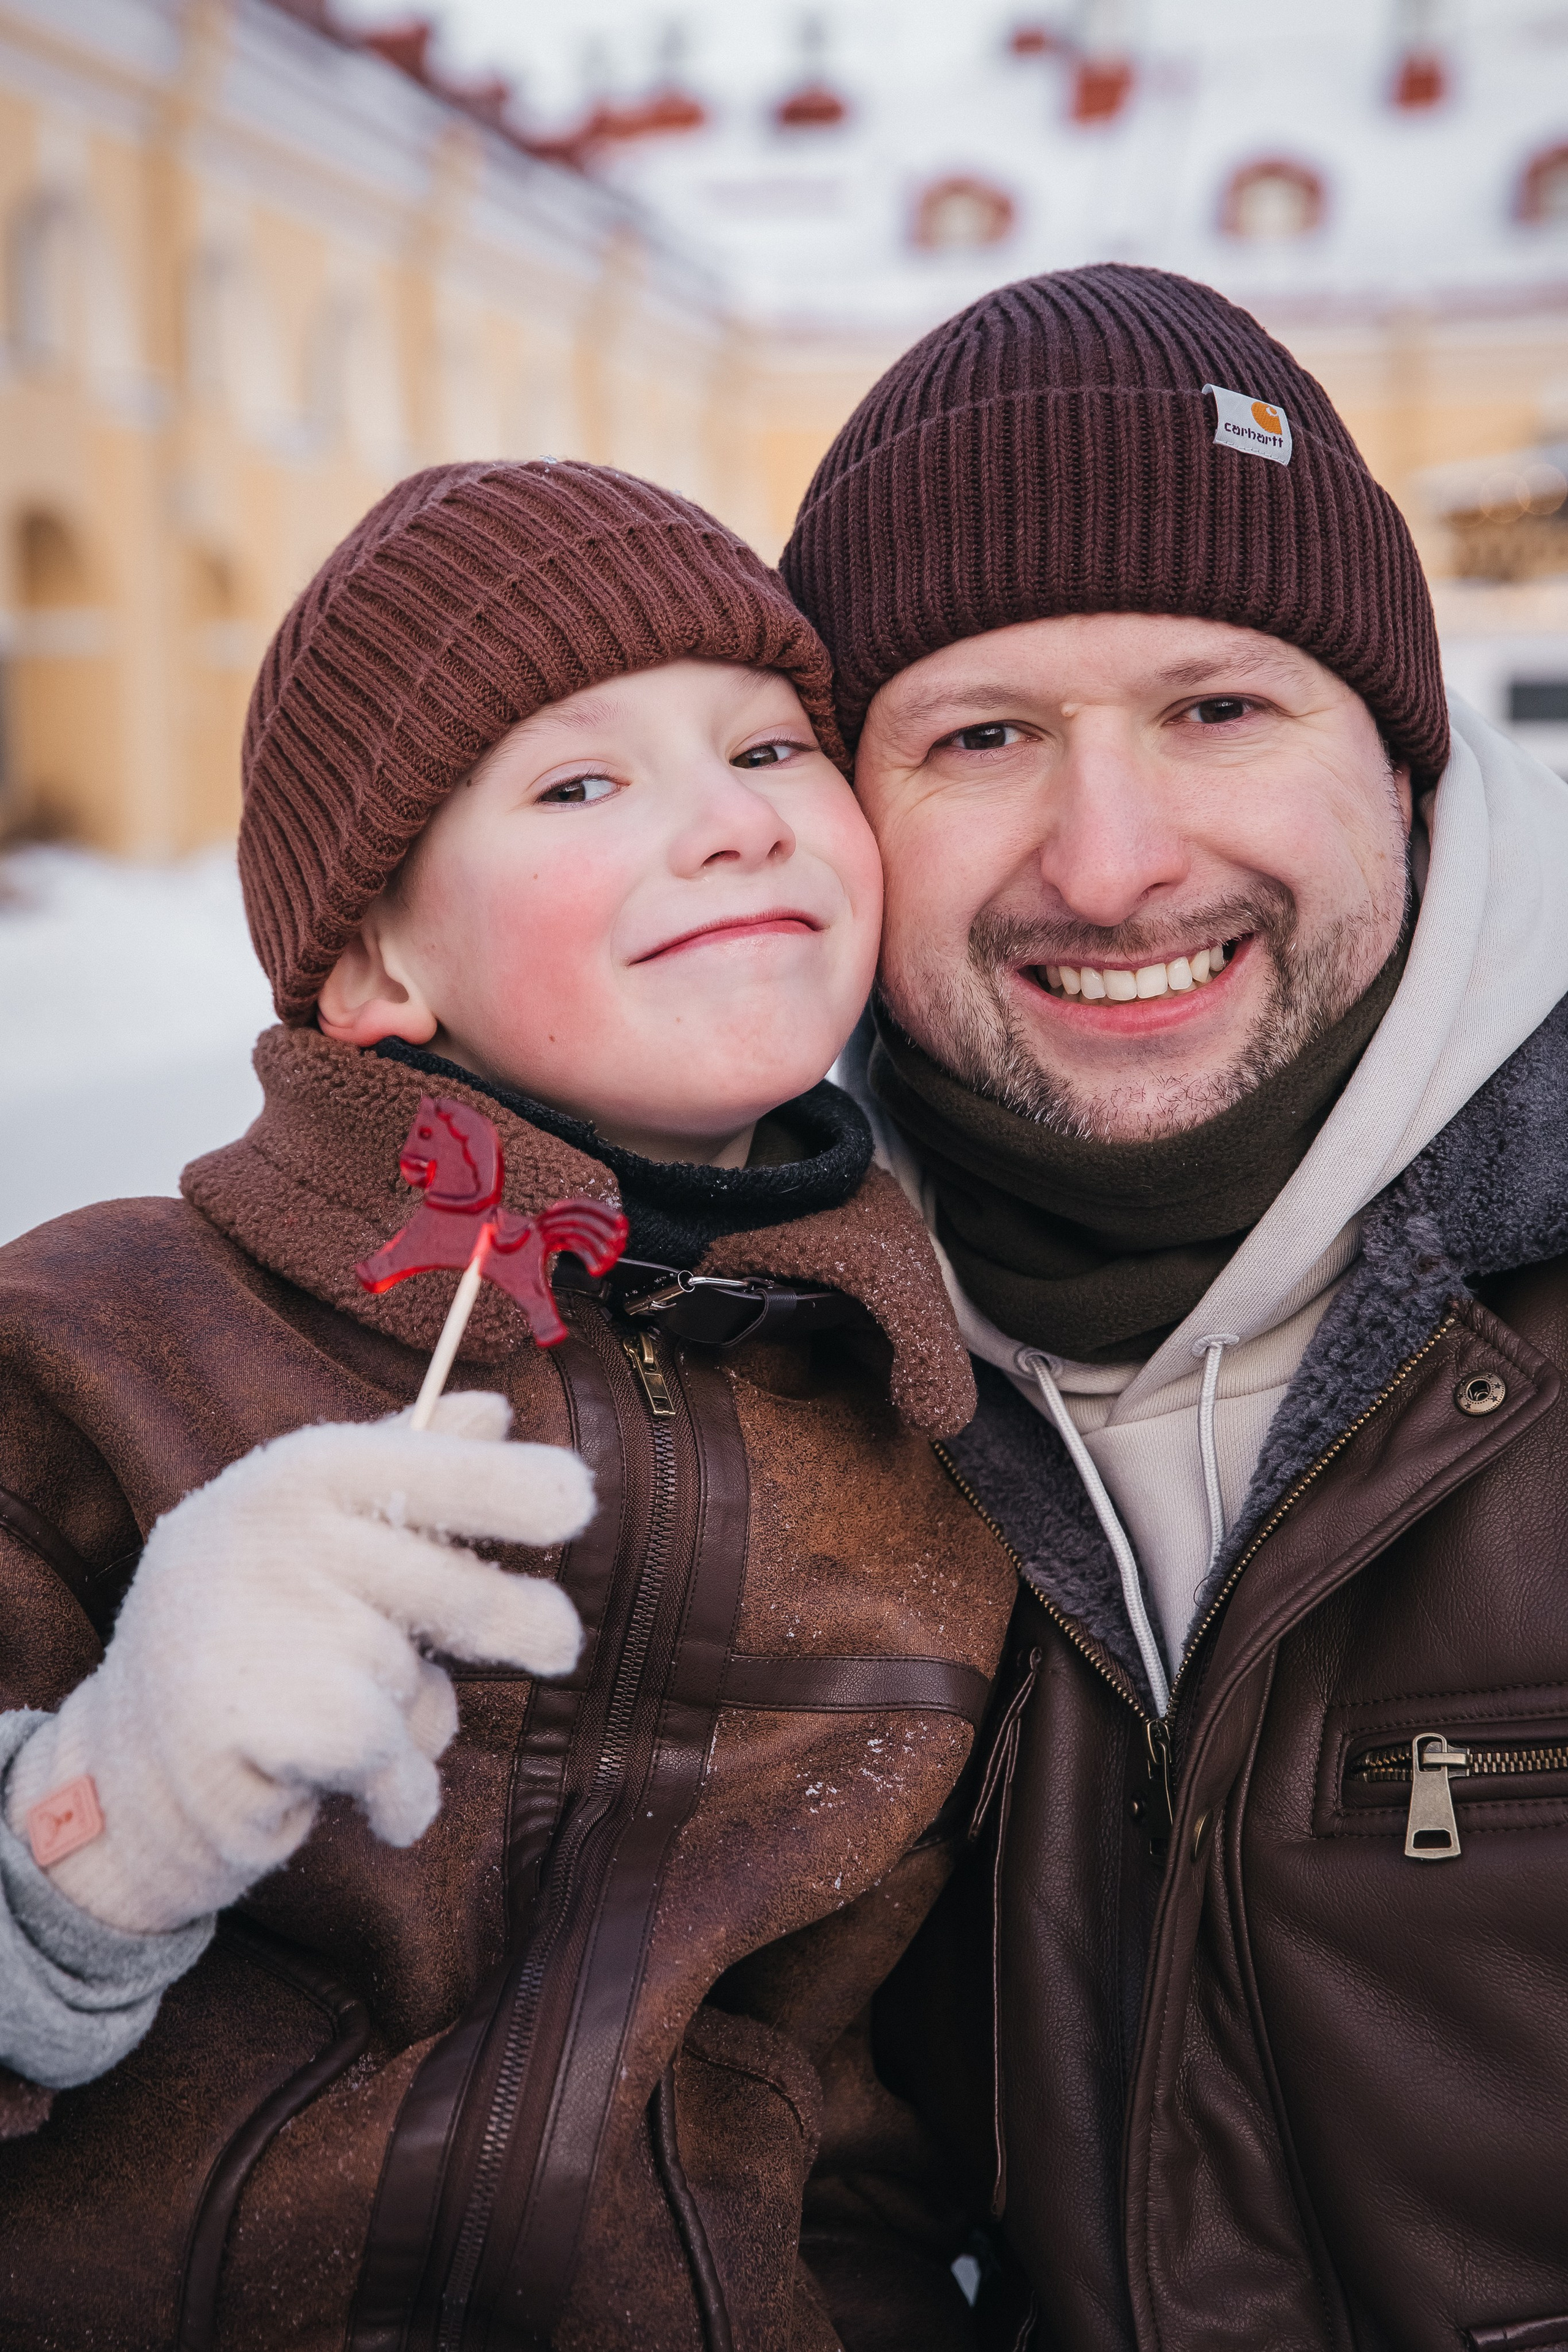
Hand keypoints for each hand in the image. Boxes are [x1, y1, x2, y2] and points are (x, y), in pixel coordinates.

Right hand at [5, 1394, 590, 1933]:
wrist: (128, 1774)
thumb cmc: (251, 1636)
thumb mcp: (317, 1533)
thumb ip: (407, 1467)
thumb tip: (495, 1408)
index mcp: (296, 1475)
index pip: (421, 1470)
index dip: (507, 1485)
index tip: (578, 1501)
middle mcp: (271, 1535)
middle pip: (449, 1589)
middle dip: (518, 1624)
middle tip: (559, 1645)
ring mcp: (257, 1624)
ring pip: (417, 1685)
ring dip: (418, 1724)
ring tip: (357, 1727)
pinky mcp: (251, 1717)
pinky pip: (390, 1756)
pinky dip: (399, 1793)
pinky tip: (369, 1800)